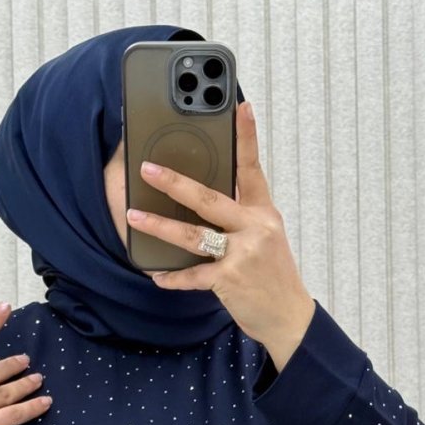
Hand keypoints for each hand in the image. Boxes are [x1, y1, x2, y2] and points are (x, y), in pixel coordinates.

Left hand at [125, 101, 315, 347]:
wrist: (289, 317)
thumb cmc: (273, 276)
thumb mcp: (266, 238)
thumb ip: (242, 217)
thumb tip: (204, 200)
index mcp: (264, 212)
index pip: (253, 168)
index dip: (247, 137)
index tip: (240, 107)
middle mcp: (255, 228)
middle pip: (209, 198)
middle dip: (175, 182)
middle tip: (148, 169)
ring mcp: (243, 253)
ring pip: (193, 235)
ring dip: (160, 226)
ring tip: (134, 217)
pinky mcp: (231, 280)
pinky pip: (193, 275)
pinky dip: (173, 277)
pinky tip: (157, 275)